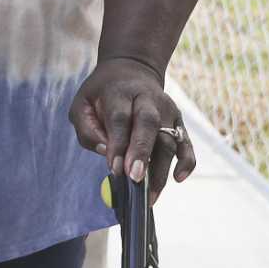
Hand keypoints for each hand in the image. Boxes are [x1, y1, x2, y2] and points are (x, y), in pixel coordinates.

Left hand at [68, 58, 195, 201]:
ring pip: (169, 139)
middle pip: (148, 124)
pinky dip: (186, 162)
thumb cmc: (102, 95)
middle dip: (142, 152)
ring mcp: (167, 111)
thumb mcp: (82, 104)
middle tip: (136, 179)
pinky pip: (186, 144)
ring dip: (161, 169)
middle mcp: (148, 100)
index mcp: (120, 93)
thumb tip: (104, 153)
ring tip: (149, 196)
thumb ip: (87, 128)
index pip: (120, 119)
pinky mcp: (179, 123)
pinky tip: (178, 179)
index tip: (115, 169)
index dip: (118, 144)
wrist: (132, 71)